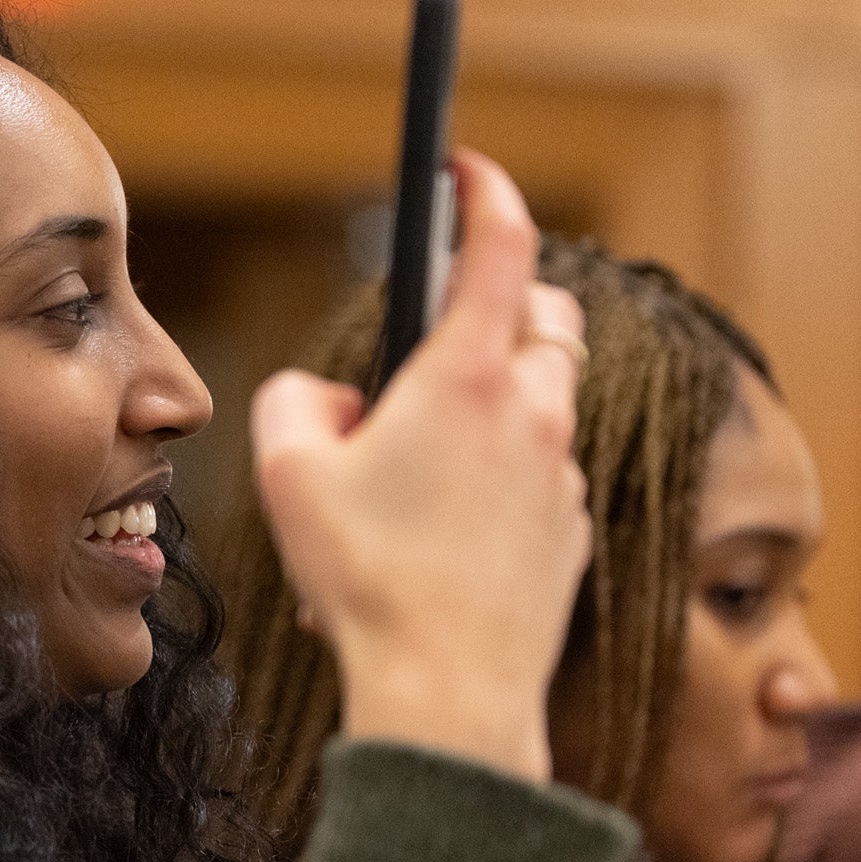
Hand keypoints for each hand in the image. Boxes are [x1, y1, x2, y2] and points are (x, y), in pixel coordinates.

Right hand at [248, 148, 589, 781]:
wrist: (448, 692)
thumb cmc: (367, 581)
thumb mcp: (288, 475)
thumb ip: (293, 402)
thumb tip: (327, 396)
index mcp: (467, 380)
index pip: (501, 246)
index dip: (483, 192)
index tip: (464, 169)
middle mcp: (533, 415)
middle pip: (549, 314)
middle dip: (508, 293)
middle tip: (447, 317)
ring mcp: (563, 478)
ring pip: (550, 397)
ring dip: (503, 390)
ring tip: (427, 442)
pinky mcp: (573, 535)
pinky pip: (546, 473)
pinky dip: (507, 468)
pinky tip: (445, 522)